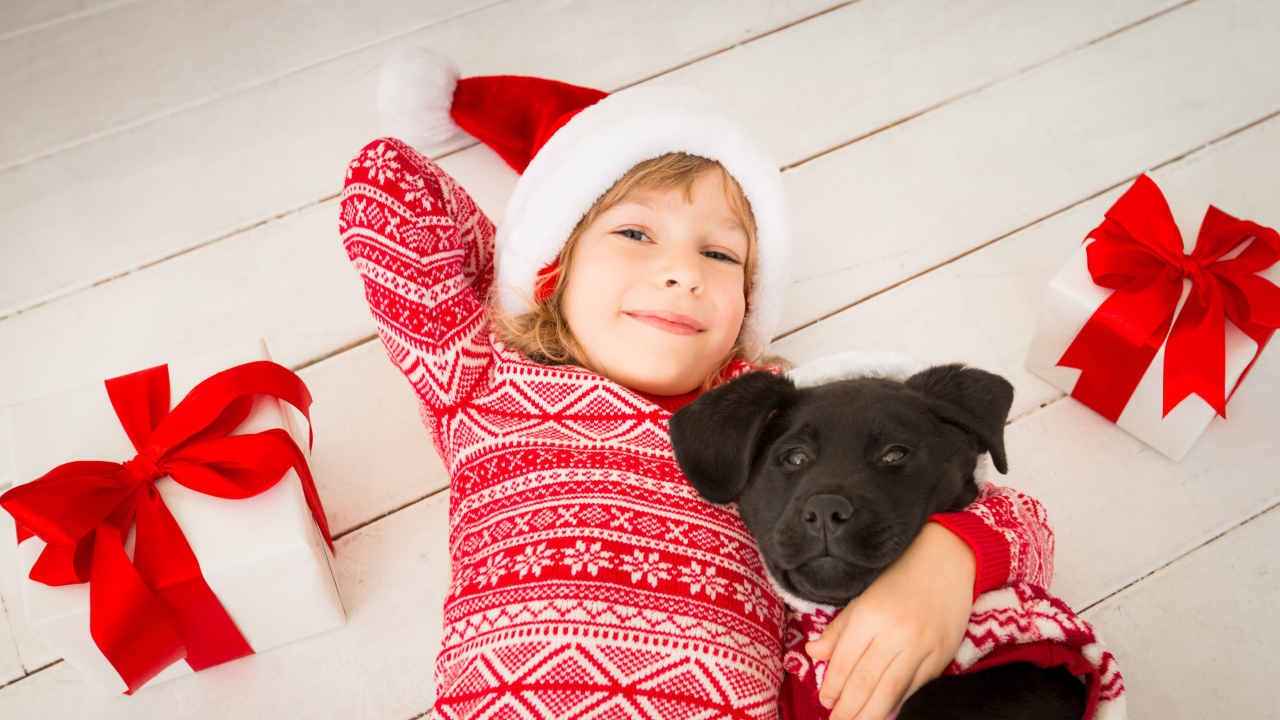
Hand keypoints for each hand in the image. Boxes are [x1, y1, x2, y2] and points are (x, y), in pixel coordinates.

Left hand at [804, 522, 975, 719]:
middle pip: (865, 682)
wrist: (948, 562)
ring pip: (891, 691)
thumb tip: (814, 653)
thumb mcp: (863, 597)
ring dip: (870, 714)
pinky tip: (885, 713)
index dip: (832, 687)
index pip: (844, 662)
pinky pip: (916, 687)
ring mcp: (922, 646)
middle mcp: (895, 632)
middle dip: (848, 710)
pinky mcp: (942, 655)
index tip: (825, 702)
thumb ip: (838, 629)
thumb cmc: (900, 577)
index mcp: (869, 615)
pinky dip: (899, 704)